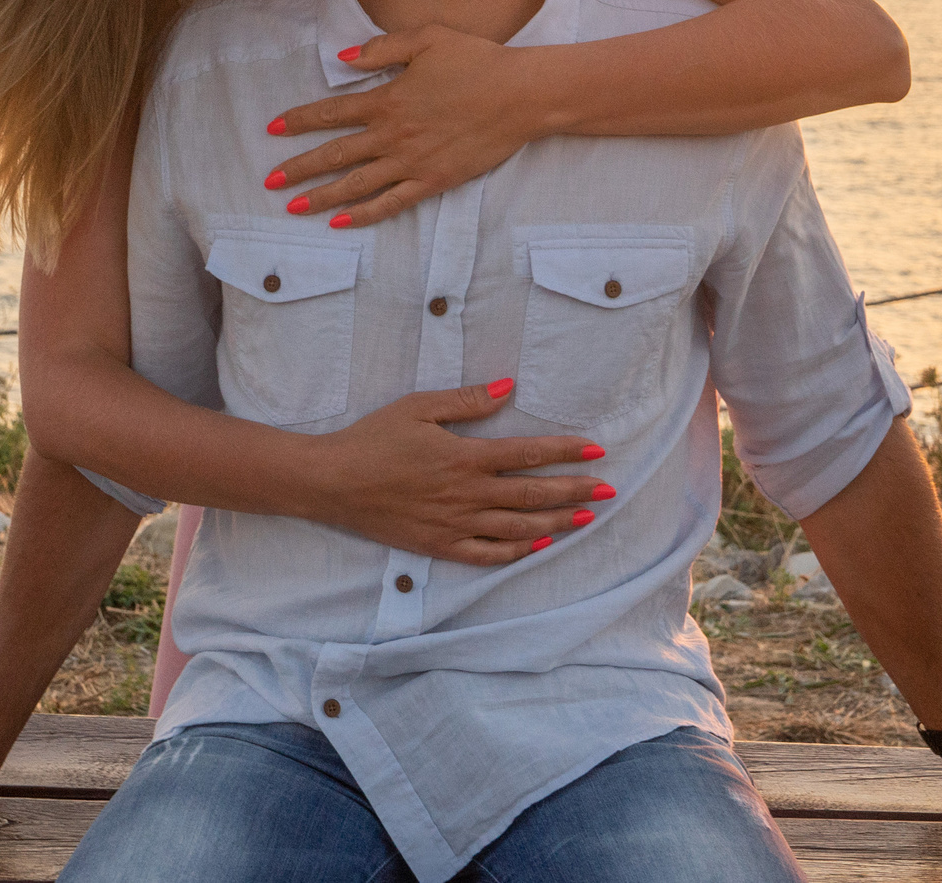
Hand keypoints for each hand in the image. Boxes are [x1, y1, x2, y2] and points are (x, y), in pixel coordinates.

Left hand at [265, 26, 534, 225]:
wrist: (520, 95)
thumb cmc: (476, 61)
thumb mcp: (426, 39)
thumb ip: (381, 48)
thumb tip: (342, 58)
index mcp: (388, 99)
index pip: (331, 112)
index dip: (299, 120)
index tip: (272, 127)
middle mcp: (392, 134)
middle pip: (335, 154)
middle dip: (299, 168)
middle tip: (270, 181)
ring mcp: (411, 161)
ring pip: (356, 184)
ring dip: (321, 196)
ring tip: (293, 207)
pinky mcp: (433, 181)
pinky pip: (391, 203)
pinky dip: (364, 214)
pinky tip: (340, 222)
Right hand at [309, 379, 612, 562]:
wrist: (333, 482)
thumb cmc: (373, 439)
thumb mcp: (417, 407)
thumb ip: (466, 401)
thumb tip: (509, 388)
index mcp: (464, 456)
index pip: (528, 454)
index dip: (566, 451)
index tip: (596, 450)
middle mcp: (467, 494)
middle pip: (532, 494)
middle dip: (575, 491)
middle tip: (608, 490)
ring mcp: (455, 524)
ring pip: (518, 527)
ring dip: (556, 523)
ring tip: (585, 518)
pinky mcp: (440, 546)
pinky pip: (487, 554)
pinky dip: (517, 552)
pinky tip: (537, 545)